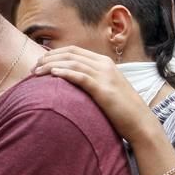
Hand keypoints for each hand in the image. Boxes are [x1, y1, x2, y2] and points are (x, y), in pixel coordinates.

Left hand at [32, 46, 156, 141]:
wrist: (140, 123)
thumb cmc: (121, 109)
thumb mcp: (106, 89)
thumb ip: (91, 80)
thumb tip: (70, 81)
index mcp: (104, 62)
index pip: (74, 51)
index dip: (54, 53)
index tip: (40, 62)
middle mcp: (104, 65)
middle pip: (70, 54)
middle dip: (49, 58)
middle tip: (34, 67)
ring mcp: (105, 76)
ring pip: (72, 63)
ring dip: (51, 65)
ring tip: (37, 72)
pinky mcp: (103, 89)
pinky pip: (80, 76)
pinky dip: (65, 73)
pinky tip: (52, 75)